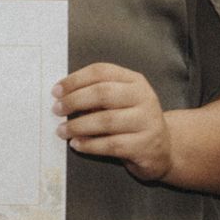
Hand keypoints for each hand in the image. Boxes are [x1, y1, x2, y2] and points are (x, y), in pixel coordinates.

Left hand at [53, 63, 171, 180]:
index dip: (75, 79)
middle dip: (74, 101)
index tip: (56, 91)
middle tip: (57, 110)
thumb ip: (97, 95)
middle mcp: (143, 97)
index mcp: (134, 81)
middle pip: (103, 93)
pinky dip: (90, 145)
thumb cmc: (132, 121)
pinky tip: (77, 144)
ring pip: (106, 120)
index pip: (101, 71)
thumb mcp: (120, 101)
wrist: (162, 148)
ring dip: (78, 126)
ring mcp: (146, 121)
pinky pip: (111, 144)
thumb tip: (62, 97)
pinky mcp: (144, 145)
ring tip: (62, 130)